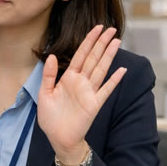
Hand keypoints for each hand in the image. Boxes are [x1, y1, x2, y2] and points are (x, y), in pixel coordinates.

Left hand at [37, 25, 126, 163]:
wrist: (58, 137)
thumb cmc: (50, 117)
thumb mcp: (44, 93)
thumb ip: (48, 75)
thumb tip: (52, 56)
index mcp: (68, 78)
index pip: (80, 55)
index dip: (88, 41)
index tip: (96, 28)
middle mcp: (81, 82)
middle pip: (93, 58)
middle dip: (101, 43)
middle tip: (110, 28)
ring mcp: (89, 92)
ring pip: (100, 69)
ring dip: (109, 55)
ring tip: (116, 41)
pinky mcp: (95, 104)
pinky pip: (106, 89)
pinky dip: (114, 80)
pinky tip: (122, 69)